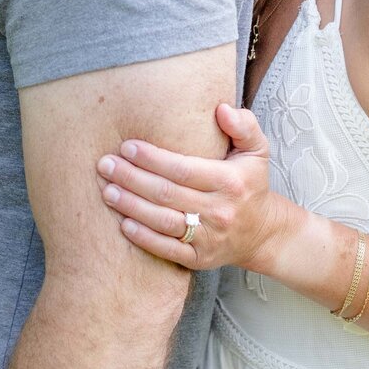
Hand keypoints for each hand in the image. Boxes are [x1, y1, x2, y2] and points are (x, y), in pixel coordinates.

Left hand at [95, 102, 287, 272]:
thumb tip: (222, 109)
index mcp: (230, 181)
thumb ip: (243, 125)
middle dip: (132, 178)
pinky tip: (123, 224)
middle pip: (166, 194)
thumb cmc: (250, 183)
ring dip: (131, 206)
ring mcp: (208, 238)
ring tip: (107, 191)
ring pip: (162, 221)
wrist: (262, 233)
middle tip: (105, 165)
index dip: (152, 158)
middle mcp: (219, 211)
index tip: (127, 147)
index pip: (183, 169)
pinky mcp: (199, 259)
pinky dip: (143, 238)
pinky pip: (167, 249)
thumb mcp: (257, 150)